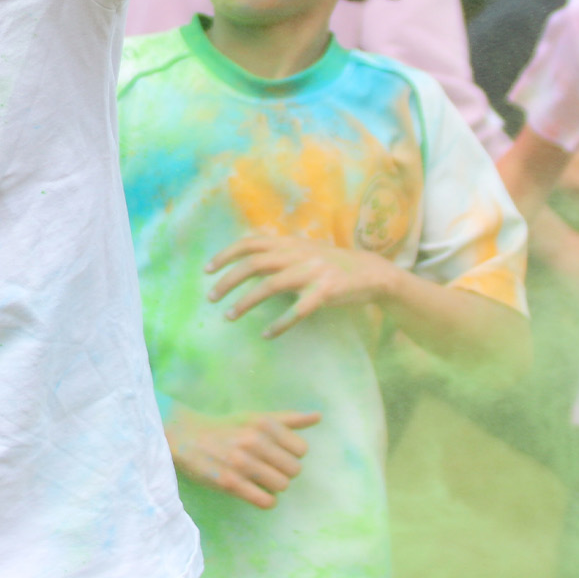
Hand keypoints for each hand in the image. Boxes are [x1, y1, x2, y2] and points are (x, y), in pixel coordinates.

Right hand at [165, 406, 321, 509]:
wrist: (187, 437)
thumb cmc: (226, 428)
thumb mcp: (256, 417)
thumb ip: (288, 419)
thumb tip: (318, 416)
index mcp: (264, 423)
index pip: (301, 449)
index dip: (291, 454)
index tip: (276, 454)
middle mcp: (255, 441)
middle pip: (294, 470)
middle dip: (283, 471)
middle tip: (267, 467)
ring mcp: (242, 463)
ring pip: (282, 486)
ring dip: (273, 486)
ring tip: (259, 479)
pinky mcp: (230, 483)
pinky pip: (265, 501)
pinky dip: (265, 500)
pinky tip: (255, 492)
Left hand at [207, 234, 399, 338]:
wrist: (371, 272)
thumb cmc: (330, 264)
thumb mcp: (303, 250)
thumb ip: (278, 253)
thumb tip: (245, 262)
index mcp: (289, 243)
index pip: (250, 243)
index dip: (226, 254)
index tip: (207, 270)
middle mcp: (298, 254)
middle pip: (254, 264)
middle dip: (228, 280)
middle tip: (211, 298)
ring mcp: (312, 272)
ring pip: (271, 286)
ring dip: (246, 302)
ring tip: (230, 317)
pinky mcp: (326, 292)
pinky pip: (298, 309)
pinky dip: (280, 323)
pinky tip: (267, 334)